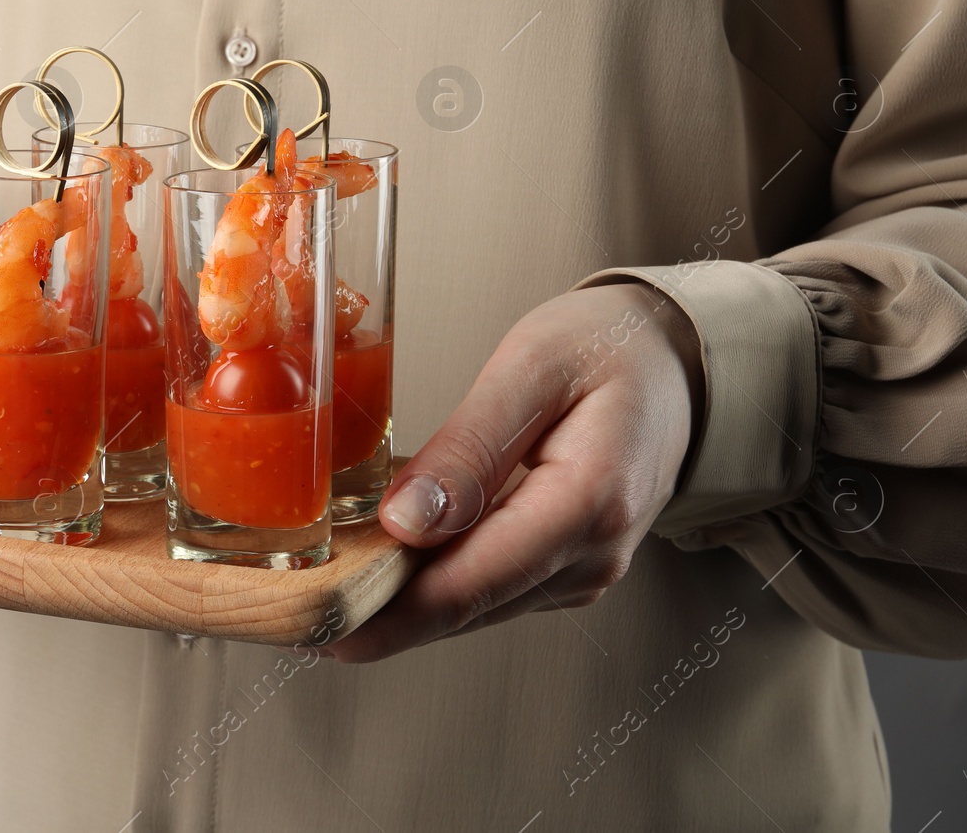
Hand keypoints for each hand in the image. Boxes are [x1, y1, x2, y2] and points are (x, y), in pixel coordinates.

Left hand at [324, 283, 703, 662]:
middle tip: (290, 607)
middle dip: (374, 611)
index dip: (383, 612)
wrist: (676, 361)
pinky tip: (382, 554)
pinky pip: (485, 587)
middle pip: (462, 607)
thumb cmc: (610, 348)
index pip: (468, 585)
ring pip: (469, 605)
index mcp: (590, 503)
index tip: (314, 620)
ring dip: (397, 598)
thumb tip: (406, 522)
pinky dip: (431, 576)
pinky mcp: (564, 570)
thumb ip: (469, 447)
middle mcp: (592, 556)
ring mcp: (581, 570)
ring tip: (320, 579)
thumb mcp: (532, 367)